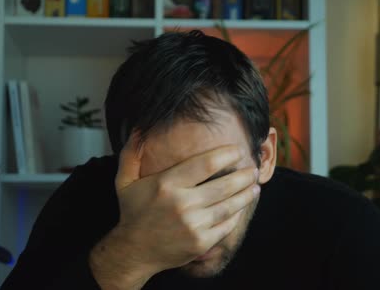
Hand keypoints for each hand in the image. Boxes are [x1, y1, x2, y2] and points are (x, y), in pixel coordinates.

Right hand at [89, 133, 259, 288]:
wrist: (134, 252)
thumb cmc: (133, 212)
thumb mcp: (124, 180)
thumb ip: (131, 152)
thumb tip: (139, 127)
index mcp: (167, 184)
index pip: (206, 164)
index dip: (227, 155)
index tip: (237, 150)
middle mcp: (182, 204)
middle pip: (225, 185)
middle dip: (244, 175)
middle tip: (252, 169)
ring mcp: (193, 225)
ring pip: (230, 206)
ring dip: (247, 194)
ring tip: (255, 185)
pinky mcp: (201, 242)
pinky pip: (227, 225)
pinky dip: (237, 214)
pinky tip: (242, 206)